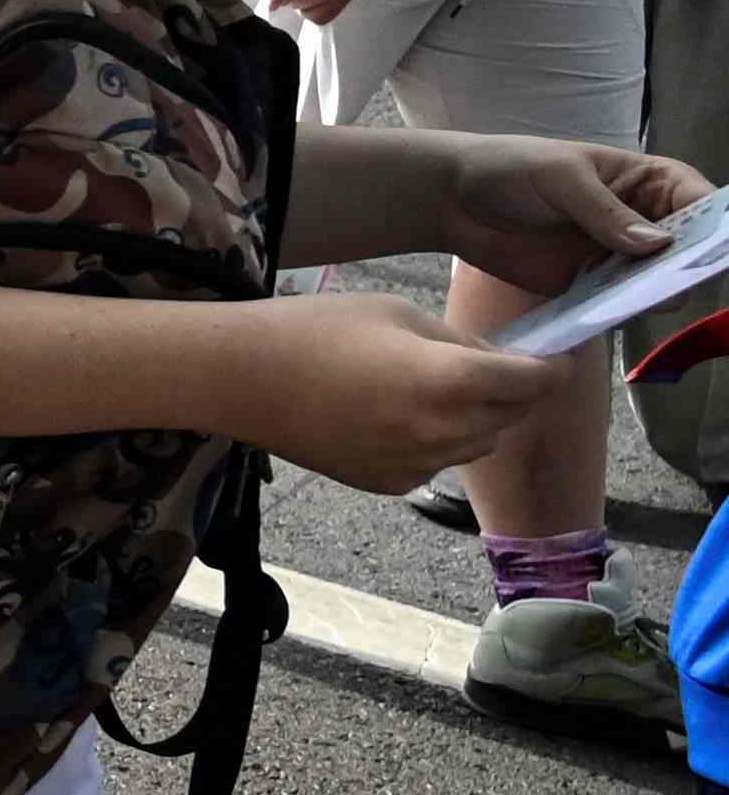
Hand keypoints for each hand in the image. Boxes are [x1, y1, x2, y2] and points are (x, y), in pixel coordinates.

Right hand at [223, 288, 589, 494]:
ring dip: (475, 419)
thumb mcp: (395, 312)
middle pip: (512, 416)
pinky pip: (437, 462)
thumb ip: (456, 339)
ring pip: (478, 443)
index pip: (533, 381)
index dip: (550, 368)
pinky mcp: (391, 482)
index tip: (554, 359)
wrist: (241, 379)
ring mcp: (419, 464)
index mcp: (454, 381)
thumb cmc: (314, 330)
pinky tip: (392, 416)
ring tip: (431, 390)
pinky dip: (434, 441)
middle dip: (511, 392)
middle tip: (487, 366)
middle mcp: (446, 431)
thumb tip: (491, 360)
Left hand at [428, 134, 699, 290]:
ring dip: (656, 293)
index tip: (711, 251)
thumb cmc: (509, 169)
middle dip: (689, 267)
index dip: (715, 227)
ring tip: (635, 295)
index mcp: (647, 182)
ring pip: (661, 284)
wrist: (451, 200)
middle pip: (690, 250)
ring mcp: (620, 257)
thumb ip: (604, 211)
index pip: (701, 201)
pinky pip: (620, 305)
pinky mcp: (592, 287)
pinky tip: (606, 310)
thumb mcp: (558, 178)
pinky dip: (620, 311)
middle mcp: (644, 222)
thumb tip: (658, 244)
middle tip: (670, 280)